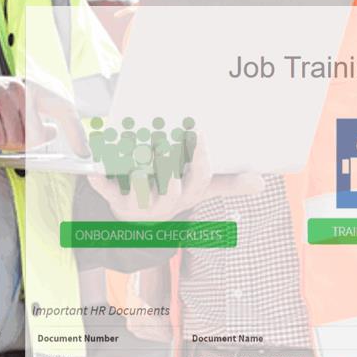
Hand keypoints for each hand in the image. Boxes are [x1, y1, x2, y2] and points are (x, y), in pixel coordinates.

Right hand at [0, 76, 87, 154]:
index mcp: (34, 88)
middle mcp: (21, 90)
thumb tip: (52, 133)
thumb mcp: (17, 106)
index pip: (64, 109)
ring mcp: (1, 99)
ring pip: (14, 141)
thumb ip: (36, 120)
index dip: (76, 131)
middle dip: (21, 142)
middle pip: (35, 136)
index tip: (83, 150)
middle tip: (5, 131)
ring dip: (2, 141)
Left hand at [87, 136, 262, 220]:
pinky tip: (94, 170)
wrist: (141, 223)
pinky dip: (101, 182)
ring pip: (143, 192)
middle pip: (172, 188)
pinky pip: (109, 194)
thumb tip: (262, 183)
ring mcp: (142, 205)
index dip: (200, 159)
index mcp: (188, 195)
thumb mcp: (201, 191)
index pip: (199, 179)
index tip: (197, 133)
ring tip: (138, 152)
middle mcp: (168, 203)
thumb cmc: (176, 196)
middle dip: (170, 167)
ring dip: (140, 175)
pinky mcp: (118, 203)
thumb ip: (229, 184)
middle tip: (165, 141)